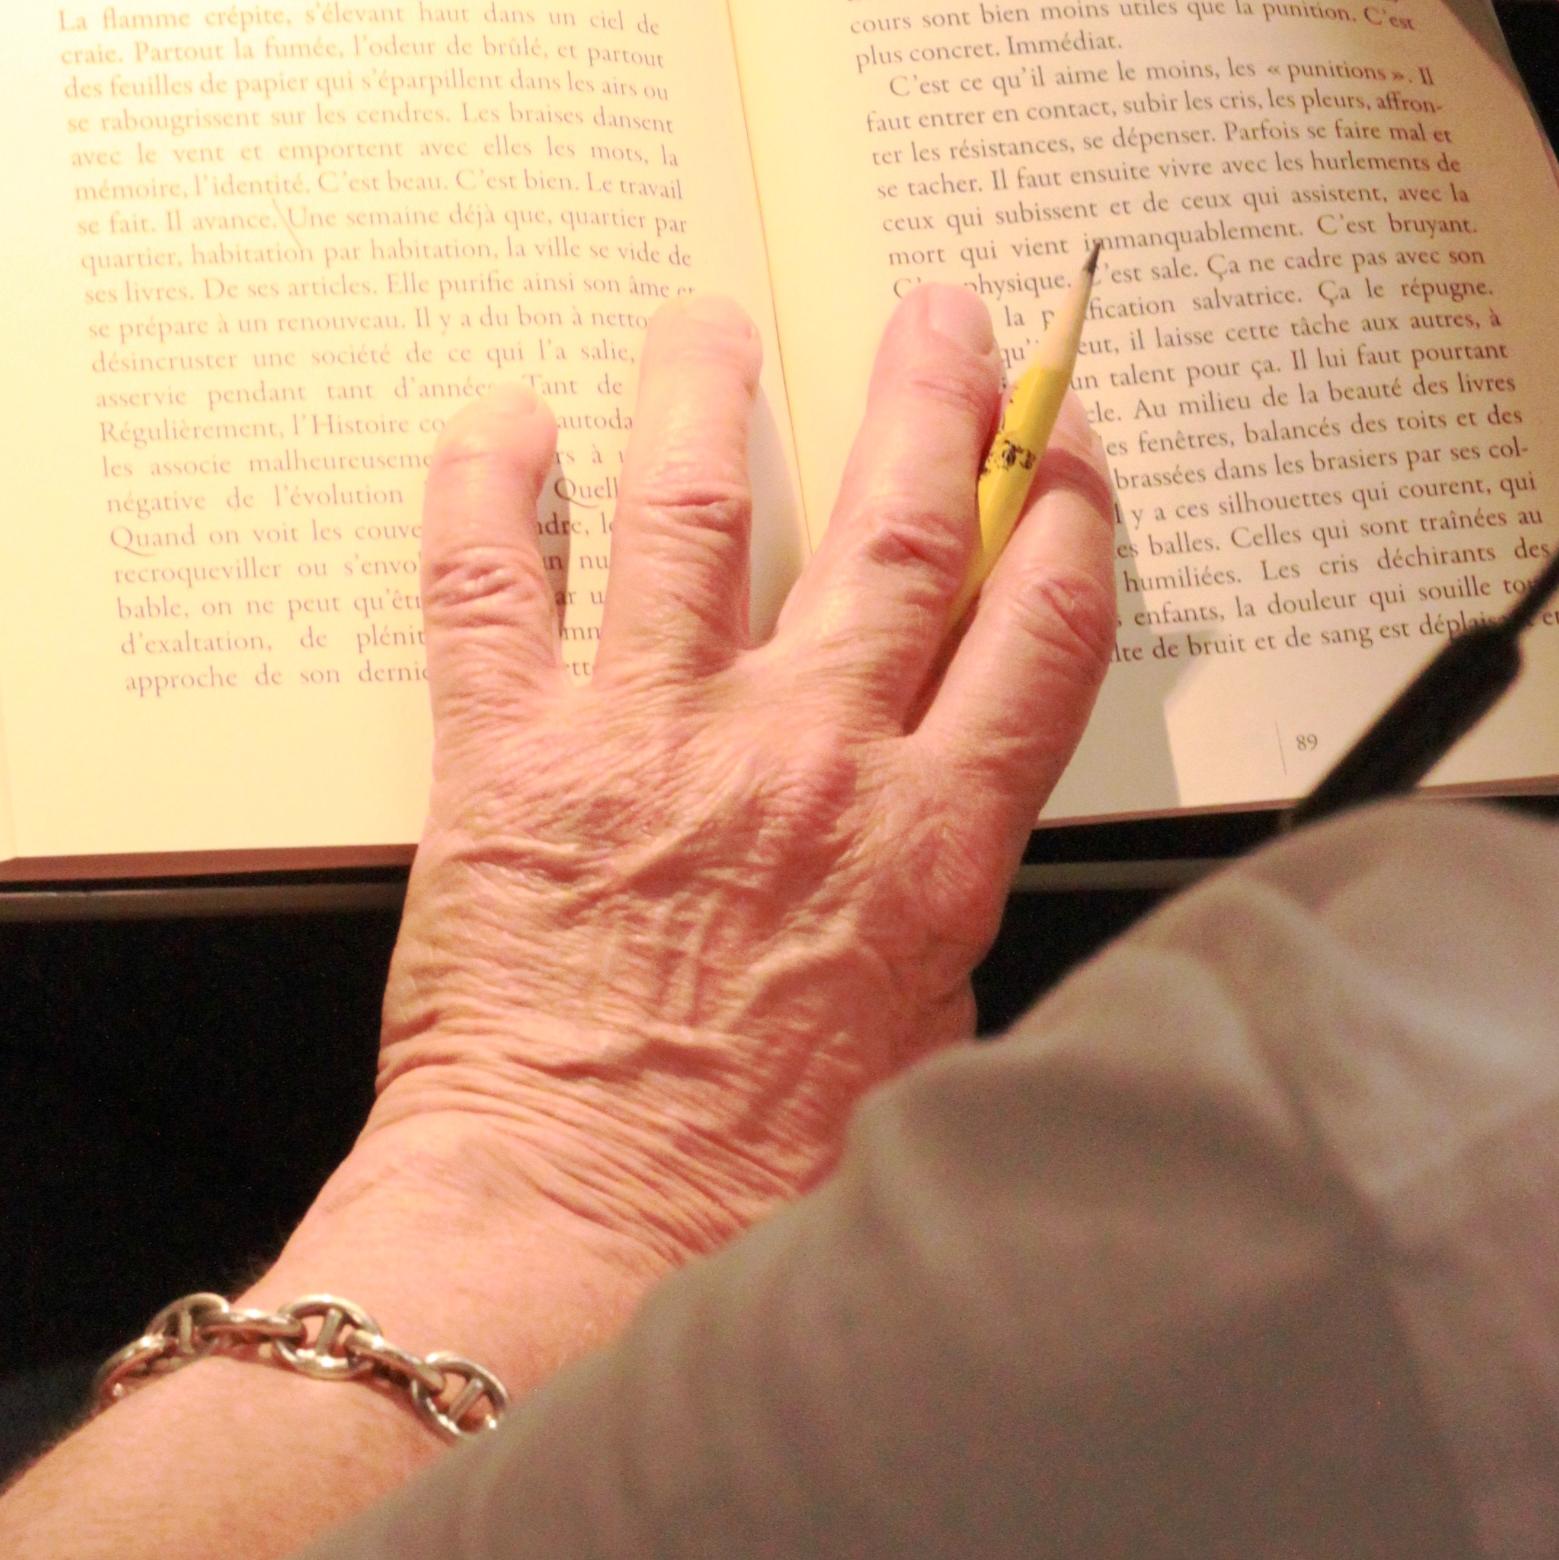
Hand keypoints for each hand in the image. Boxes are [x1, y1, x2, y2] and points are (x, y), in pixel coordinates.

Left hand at [281, 285, 1112, 1366]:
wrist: (571, 1243)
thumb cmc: (744, 1189)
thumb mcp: (930, 1050)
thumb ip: (941, 911)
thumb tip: (942, 824)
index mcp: (926, 842)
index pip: (1035, 628)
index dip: (1066, 518)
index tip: (1067, 455)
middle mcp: (806, 764)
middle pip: (900, 530)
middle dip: (938, 401)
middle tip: (945, 316)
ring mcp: (656, 742)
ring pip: (695, 503)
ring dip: (710, 389)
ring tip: (714, 320)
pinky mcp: (513, 756)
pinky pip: (492, 577)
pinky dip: (492, 481)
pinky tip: (505, 419)